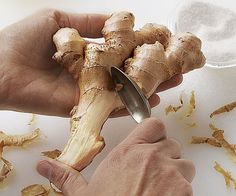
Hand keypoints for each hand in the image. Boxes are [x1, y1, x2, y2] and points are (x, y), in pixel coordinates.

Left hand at [0, 9, 181, 116]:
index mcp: (89, 53)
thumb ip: (90, 24)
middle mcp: (93, 74)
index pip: (123, 52)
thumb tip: (121, 20)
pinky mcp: (82, 107)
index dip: (143, 50)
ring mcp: (89, 92)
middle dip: (153, 71)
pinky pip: (110, 108)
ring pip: (124, 92)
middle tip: (177, 68)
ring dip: (149, 88)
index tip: (163, 47)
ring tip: (172, 83)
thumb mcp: (60, 22)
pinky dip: (131, 105)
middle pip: (129, 74)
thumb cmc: (24, 40)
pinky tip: (150, 101)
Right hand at [37, 118, 194, 195]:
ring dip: (175, 173)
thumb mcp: (83, 194)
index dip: (154, 132)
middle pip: (171, 144)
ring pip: (183, 164)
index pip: (153, 125)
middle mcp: (152, 157)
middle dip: (165, 155)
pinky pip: (189, 184)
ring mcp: (171, 174)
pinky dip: (181, 190)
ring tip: (160, 188)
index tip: (150, 142)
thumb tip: (43, 165)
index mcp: (129, 152)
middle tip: (153, 171)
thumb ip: (65, 175)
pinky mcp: (184, 192)